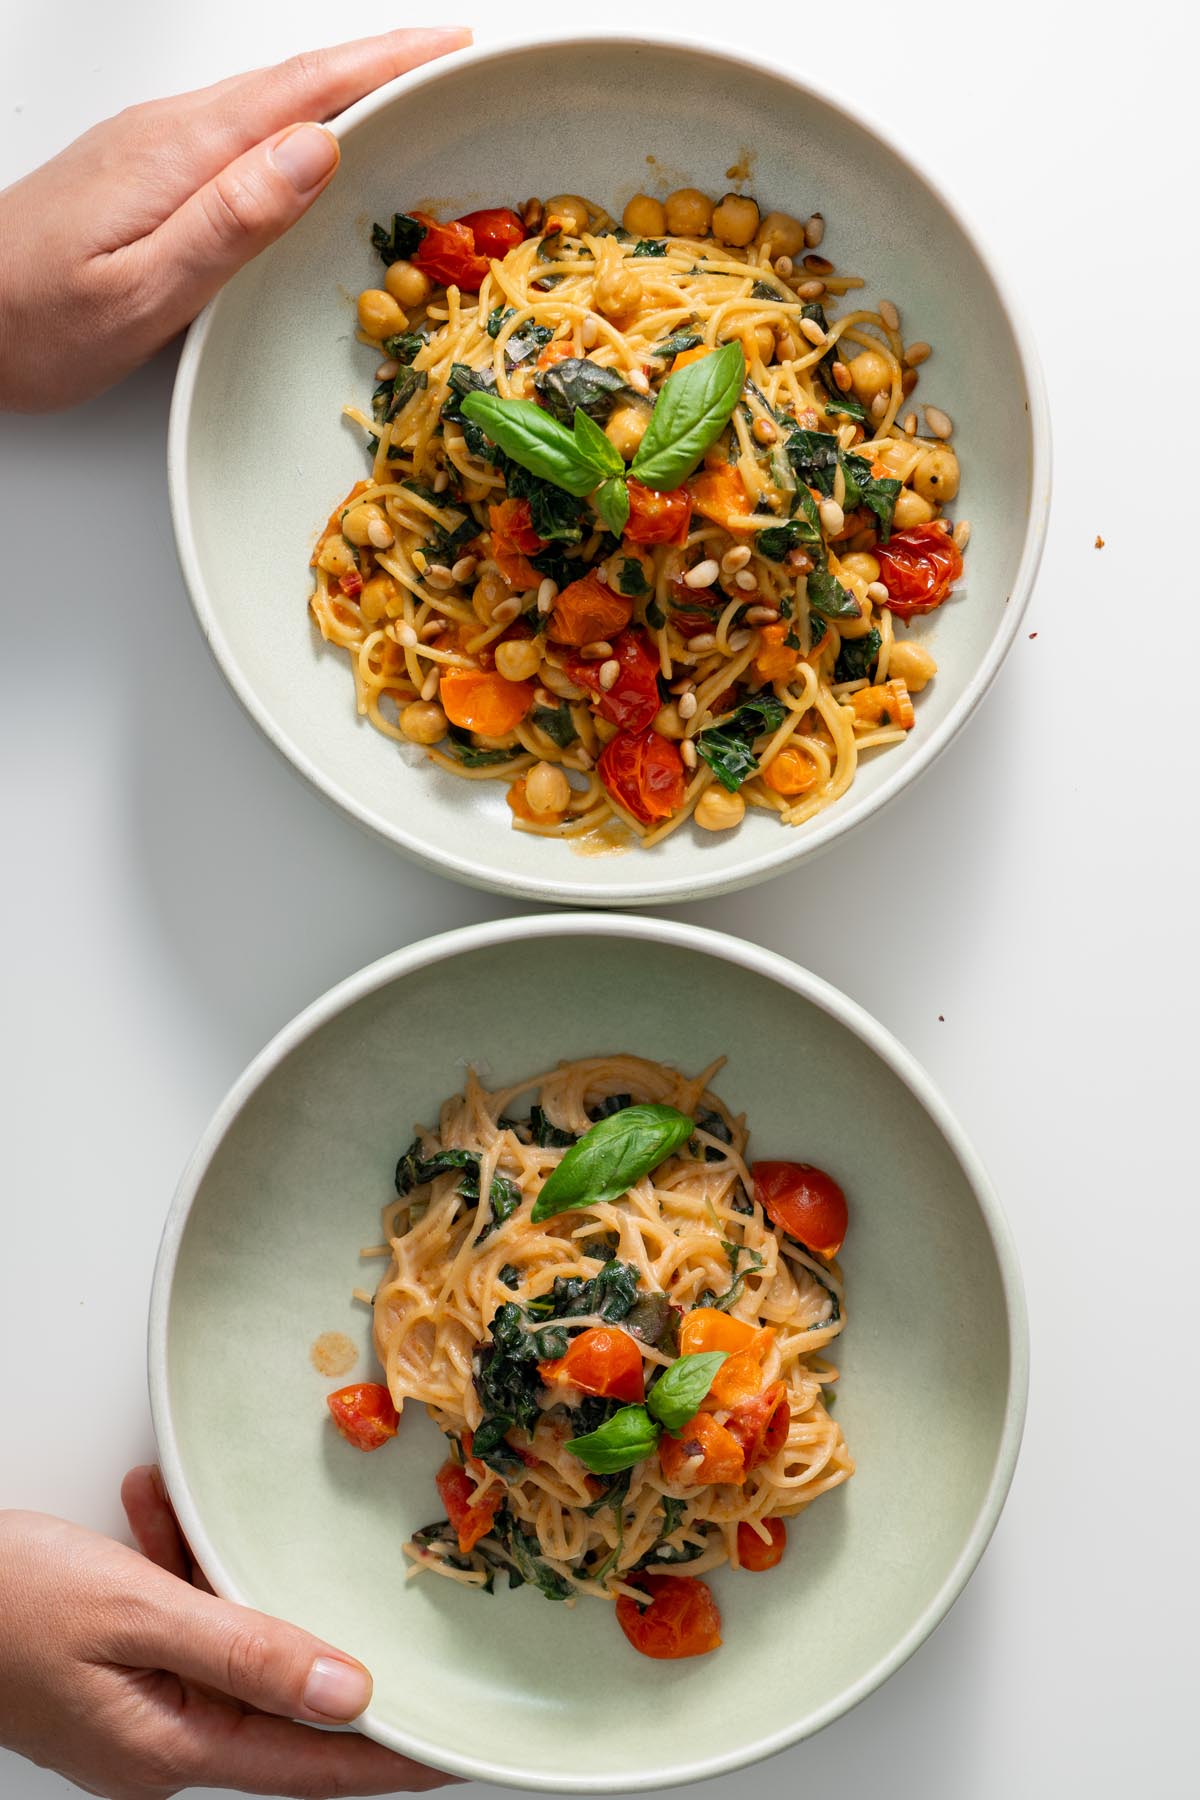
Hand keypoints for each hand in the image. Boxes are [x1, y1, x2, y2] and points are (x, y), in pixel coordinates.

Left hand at [0, 27, 469, 411]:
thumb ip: (230, 221)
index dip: (386, 64)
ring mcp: (154, 146)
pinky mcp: (145, 171)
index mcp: (181, 153)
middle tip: (454, 66)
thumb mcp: (143, 290)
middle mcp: (170, 132)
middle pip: (295, 83)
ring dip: (344, 93)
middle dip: (381, 66)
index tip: (453, 48)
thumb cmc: (35, 323)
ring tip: (409, 98)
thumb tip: (315, 150)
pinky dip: (299, 124)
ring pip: (270, 105)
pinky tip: (319, 145)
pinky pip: (243, 131)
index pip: (305, 90)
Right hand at [0, 1469, 454, 1797]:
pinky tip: (162, 1509)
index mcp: (174, 1747)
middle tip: (387, 1608)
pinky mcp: (109, 1667)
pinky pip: (172, 1617)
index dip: (392, 1757)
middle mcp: (160, 1740)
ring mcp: (134, 1706)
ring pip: (223, 1639)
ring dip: (228, 1576)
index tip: (458, 1749)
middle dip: (317, 1638)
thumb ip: (248, 1652)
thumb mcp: (137, 1615)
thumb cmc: (7, 1603)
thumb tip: (349, 1693)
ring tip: (215, 1517)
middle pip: (279, 1698)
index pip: (315, 1766)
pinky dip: (177, 1564)